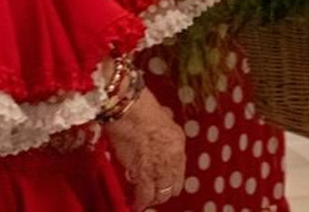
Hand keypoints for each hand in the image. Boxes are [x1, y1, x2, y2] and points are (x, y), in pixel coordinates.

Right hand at [104, 89, 184, 208]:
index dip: (171, 178)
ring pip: (160, 193)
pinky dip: (139, 202)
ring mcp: (159, 166)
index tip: (163, 182)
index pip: (180, 170)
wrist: (129, 108)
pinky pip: (144, 195)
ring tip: (143, 201)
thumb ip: (161, 130)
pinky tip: (135, 205)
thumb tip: (156, 131)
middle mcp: (173, 157)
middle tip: (154, 194)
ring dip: (151, 198)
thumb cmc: (139, 106)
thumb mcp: (160, 117)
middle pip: (172, 185)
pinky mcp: (142, 173)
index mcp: (178, 141)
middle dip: (163, 191)